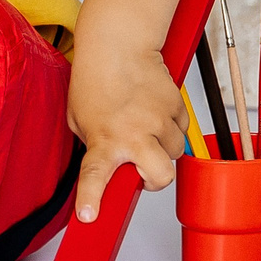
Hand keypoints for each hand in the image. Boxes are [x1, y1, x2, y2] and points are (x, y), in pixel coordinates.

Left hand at [66, 44, 188, 223]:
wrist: (118, 43)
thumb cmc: (95, 79)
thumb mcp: (79, 118)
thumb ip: (94, 145)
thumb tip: (108, 163)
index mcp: (104, 139)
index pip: (95, 177)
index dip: (91, 199)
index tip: (89, 217)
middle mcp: (134, 134)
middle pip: (160, 177)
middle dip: (155, 179)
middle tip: (143, 166)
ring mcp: (158, 120)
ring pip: (174, 152)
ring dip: (162, 147)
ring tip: (145, 126)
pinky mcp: (176, 105)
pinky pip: (181, 129)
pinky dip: (171, 125)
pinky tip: (154, 109)